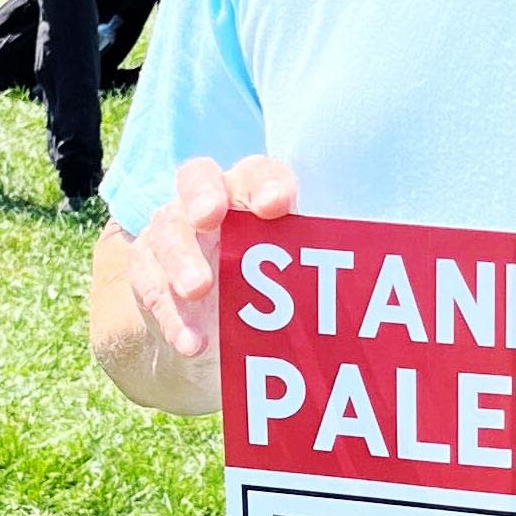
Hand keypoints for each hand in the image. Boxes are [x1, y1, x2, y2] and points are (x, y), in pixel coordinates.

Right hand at [129, 152, 299, 363]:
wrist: (208, 318)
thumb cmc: (264, 281)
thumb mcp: (289, 269)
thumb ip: (312, 263)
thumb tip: (368, 277)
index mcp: (247, 190)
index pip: (255, 172)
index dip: (265, 183)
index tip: (277, 205)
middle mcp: (206, 201)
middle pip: (197, 179)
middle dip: (203, 195)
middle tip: (210, 216)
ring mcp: (171, 231)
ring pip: (168, 234)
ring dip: (183, 262)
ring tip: (198, 288)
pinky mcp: (146, 268)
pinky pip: (151, 286)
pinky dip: (172, 317)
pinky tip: (191, 343)